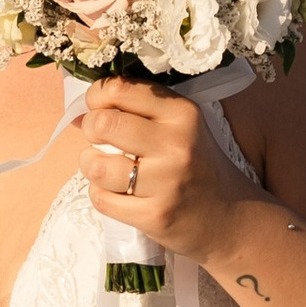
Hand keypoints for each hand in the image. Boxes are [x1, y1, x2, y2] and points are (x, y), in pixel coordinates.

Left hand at [83, 75, 262, 265]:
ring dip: (91, 165)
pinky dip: (100, 194)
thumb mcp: (179, 126)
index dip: (96, 96)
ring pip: (96, 165)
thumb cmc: (194, 165)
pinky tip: (117, 193)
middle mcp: (176, 144)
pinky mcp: (154, 215)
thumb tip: (78, 114)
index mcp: (182, 113)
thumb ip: (137, 110)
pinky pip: (101, 198)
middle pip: (103, 124)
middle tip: (99, 139)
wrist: (227, 217)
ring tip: (105, 167)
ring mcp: (166, 182)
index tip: (98, 108)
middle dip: (89, 129)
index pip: (120, 89)